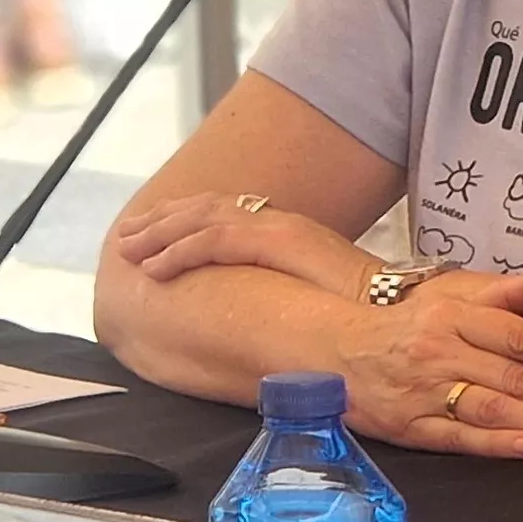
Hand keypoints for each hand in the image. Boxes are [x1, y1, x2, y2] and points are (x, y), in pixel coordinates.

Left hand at [109, 192, 381, 292]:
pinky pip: (214, 241)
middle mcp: (278, 220)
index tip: (153, 230)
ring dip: (160, 235)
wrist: (395, 307)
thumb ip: (278, 287)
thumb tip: (253, 302)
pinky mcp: (277, 243)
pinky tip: (156, 267)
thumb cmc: (360, 311)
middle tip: (127, 236)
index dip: (183, 219)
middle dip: (161, 221)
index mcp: (284, 229)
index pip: (223, 211)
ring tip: (130, 249)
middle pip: (205, 209)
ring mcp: (277, 228)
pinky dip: (180, 252)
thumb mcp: (310, 291)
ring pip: (201, 220)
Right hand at [327, 263, 522, 457]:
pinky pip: (458, 437)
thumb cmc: (410, 325)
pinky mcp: (410, 426)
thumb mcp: (456, 298)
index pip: (521, 335)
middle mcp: (442, 350)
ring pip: (493, 408)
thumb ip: (512, 292)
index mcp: (457, 316)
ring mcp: (424, 390)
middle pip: (515, 377)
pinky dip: (495, 443)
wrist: (334, 348)